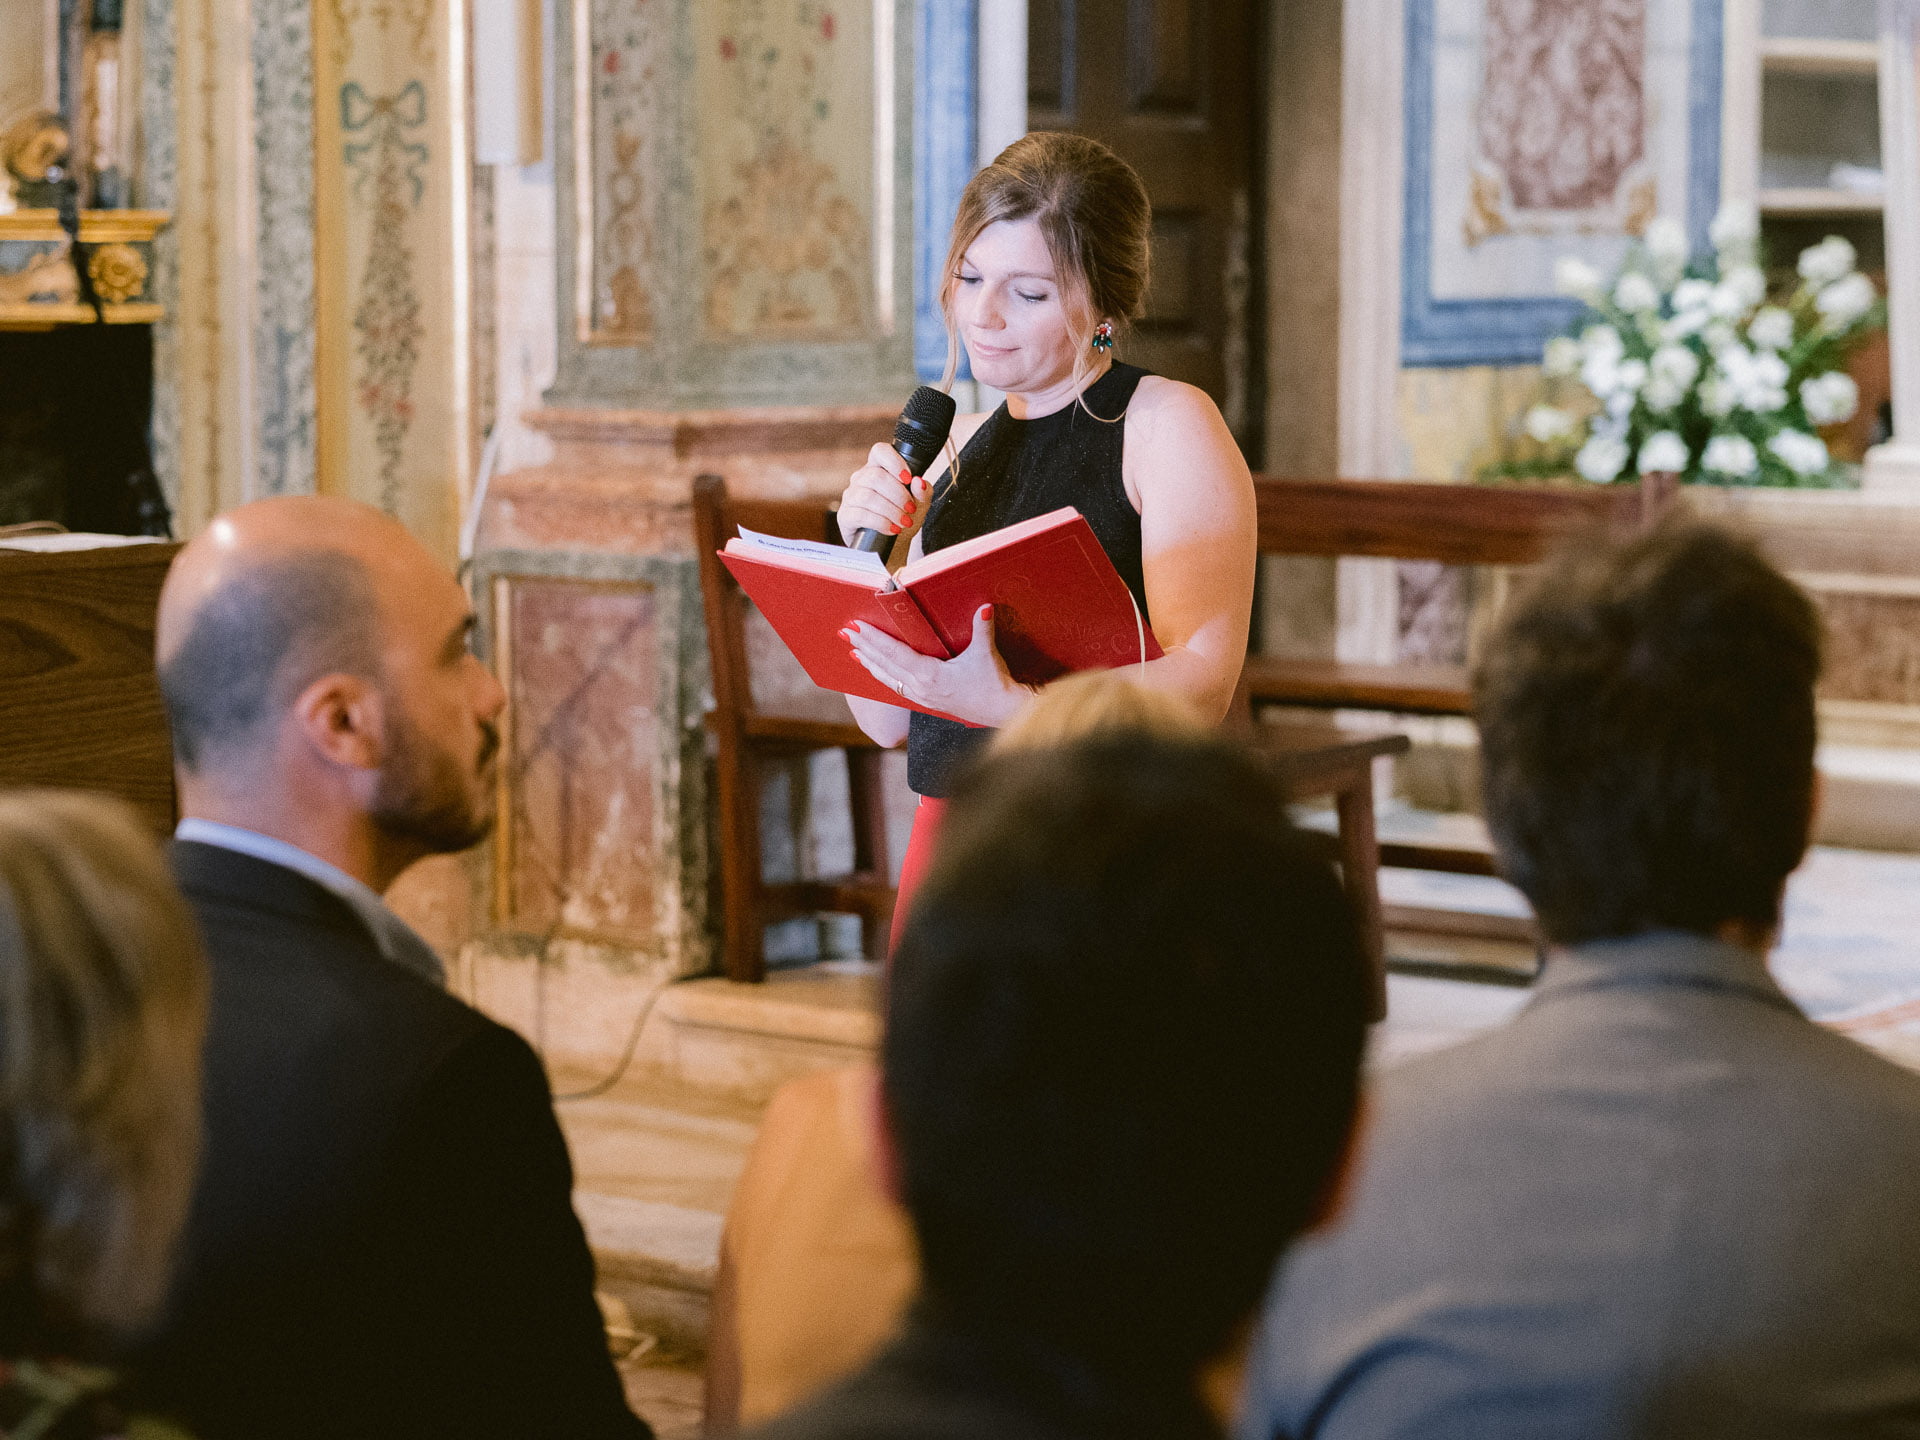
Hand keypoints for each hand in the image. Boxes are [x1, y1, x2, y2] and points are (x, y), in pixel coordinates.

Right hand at [837, 442, 932, 545]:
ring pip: (868, 497)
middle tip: (910, 509)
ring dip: (891, 511)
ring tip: (904, 522)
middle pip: (876, 477)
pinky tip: (892, 529)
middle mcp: (861, 479)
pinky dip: (880, 523)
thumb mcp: (920, 505)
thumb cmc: (904, 519)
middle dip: (898, 495)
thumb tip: (918, 481)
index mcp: (878, 468)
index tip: (908, 478)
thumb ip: (923, 491)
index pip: (880, 451)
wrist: (892, 546)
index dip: (894, 461)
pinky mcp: (845, 516)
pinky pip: (860, 515)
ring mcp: (851, 497)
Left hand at [843, 605, 1028, 727]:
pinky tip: (878, 670)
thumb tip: (984, 606)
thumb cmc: (994, 685)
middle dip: (864, 647)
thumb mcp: (986, 654)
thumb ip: (982, 628)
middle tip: (844, 632)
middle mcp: (921, 688)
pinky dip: (884, 675)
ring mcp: (922, 697)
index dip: (873, 639)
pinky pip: (897, 686)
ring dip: (870, 663)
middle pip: (884, 665)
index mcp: (930, 675)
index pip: (894, 653)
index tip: (856, 627)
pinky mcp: (927, 701)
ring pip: (888, 678)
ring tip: (854, 651)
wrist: (1003, 712)